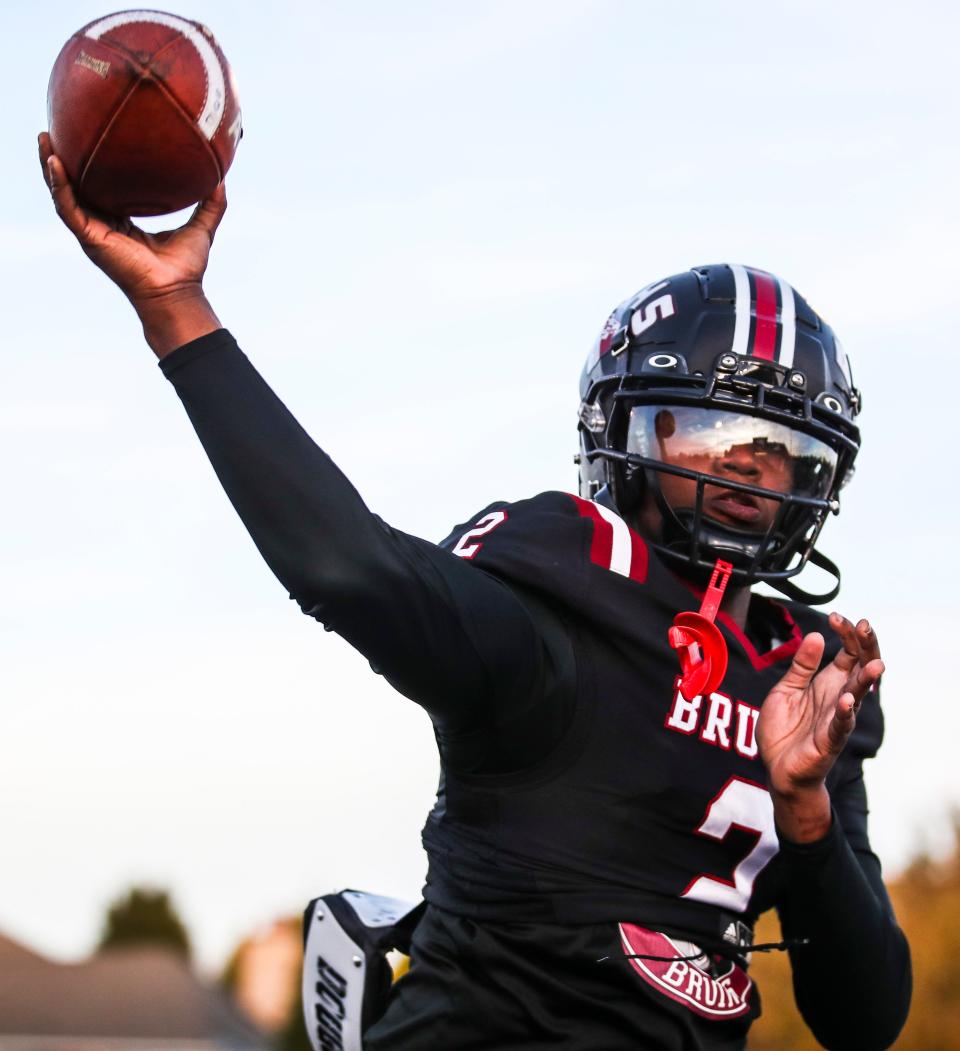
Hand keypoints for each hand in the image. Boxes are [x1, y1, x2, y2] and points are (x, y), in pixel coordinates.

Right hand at [38, 131, 224, 355]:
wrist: (177, 292)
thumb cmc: (186, 269)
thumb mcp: (201, 228)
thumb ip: (211, 205)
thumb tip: (222, 179)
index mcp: (122, 223)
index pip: (102, 188)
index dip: (93, 165)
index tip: (88, 138)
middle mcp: (104, 226)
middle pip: (76, 187)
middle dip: (63, 159)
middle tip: (55, 128)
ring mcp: (94, 233)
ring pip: (64, 194)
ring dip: (51, 166)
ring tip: (43, 137)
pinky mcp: (90, 239)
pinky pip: (68, 207)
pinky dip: (60, 185)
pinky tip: (54, 161)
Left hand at [757, 614, 883, 840]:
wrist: (777, 769)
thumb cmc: (784, 730)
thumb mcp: (786, 690)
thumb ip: (800, 666)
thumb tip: (816, 635)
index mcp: (828, 683)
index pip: (847, 654)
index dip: (846, 634)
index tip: (836, 617)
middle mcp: (838, 697)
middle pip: (860, 667)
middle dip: (865, 647)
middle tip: (864, 626)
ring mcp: (837, 718)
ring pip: (858, 696)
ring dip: (866, 680)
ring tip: (874, 664)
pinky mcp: (829, 740)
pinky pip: (841, 725)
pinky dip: (845, 713)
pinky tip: (847, 701)